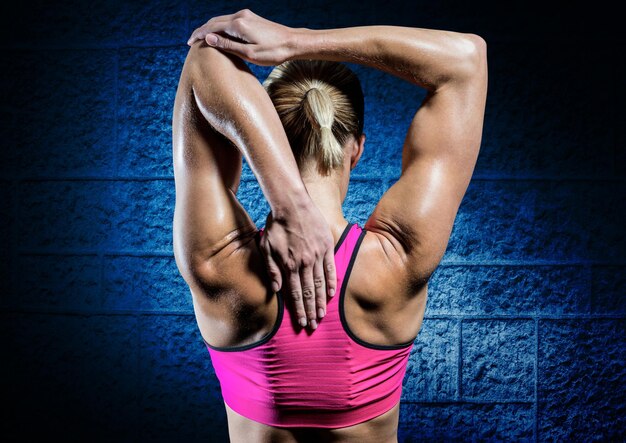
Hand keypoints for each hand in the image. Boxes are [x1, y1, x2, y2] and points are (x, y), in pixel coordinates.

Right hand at [187, 9, 296, 65]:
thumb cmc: (273, 52)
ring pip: (222, 20)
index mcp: (238, 25)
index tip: (190, 43)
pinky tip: (219, 36)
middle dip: (202, 31)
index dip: (199, 35)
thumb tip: (208, 38)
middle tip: (192, 42)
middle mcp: (241, 16)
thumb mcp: (249, 53)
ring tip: (202, 40)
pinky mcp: (251, 18)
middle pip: (214, 21)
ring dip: (211, 29)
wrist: (293, 42)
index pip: (211, 28)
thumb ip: (228, 45)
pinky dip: (221, 28)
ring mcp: (246, 15)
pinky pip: (230, 21)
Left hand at [259, 202, 336, 329]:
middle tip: (314, 326)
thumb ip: (271, 269)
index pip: (295, 293)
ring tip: (322, 314)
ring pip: (320, 283)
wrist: (292, 204)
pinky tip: (331, 294)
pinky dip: (331, 282)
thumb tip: (276, 289)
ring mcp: (318, 255)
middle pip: (309, 292)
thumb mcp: (266, 247)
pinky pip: (331, 268)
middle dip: (311, 311)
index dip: (299, 310)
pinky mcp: (327, 246)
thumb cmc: (276, 226)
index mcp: (289, 265)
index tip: (302, 322)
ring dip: (321, 301)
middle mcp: (305, 263)